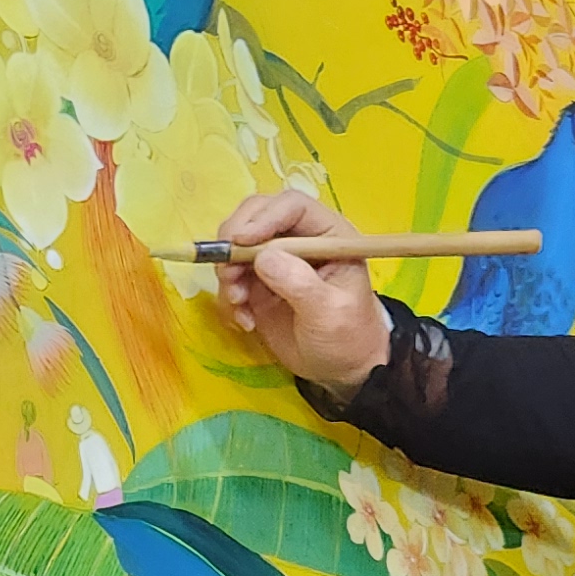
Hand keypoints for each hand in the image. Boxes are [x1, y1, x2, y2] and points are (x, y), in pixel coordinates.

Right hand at [212, 187, 391, 394]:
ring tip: (239, 305)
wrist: (340, 369)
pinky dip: (229, 298)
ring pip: (236, 247)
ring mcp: (275, 261)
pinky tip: (245, 322)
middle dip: (234, 242)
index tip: (241, 241)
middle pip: (256, 216)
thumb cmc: (348, 336)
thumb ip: (300, 283)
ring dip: (228, 273)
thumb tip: (264, 257)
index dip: (264, 217)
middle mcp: (299, 240)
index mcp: (327, 235)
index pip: (292, 206)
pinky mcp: (257, 284)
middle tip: (226, 272)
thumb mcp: (330, 312)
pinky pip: (230, 278)